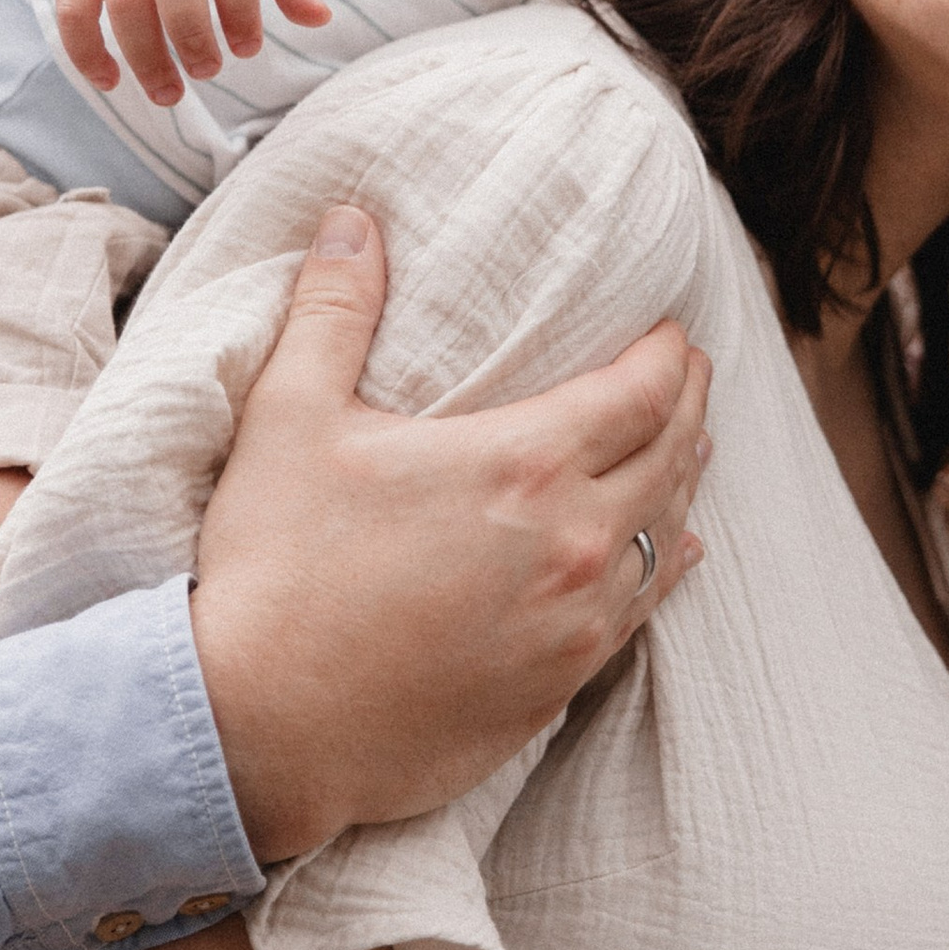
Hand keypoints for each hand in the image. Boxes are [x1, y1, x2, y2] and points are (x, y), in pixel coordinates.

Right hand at [193, 203, 712, 860]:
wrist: (259, 729)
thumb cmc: (273, 570)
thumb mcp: (291, 418)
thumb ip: (334, 310)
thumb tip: (352, 220)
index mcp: (524, 466)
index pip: (644, 391)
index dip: (668, 355)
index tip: (671, 332)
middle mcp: (574, 544)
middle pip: (673, 456)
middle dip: (688, 406)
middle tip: (688, 376)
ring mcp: (575, 625)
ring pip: (667, 535)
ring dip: (682, 482)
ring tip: (686, 448)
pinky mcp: (559, 689)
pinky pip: (641, 615)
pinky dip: (664, 567)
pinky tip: (673, 551)